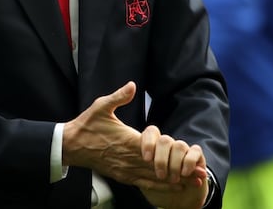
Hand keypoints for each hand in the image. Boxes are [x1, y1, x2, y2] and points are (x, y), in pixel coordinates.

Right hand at [62, 82, 184, 191]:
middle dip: (182, 172)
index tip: (193, 158)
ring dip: (174, 181)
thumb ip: (118, 96)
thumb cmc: (87, 125)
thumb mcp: (101, 106)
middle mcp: (129, 158)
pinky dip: (157, 187)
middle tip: (202, 175)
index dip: (176, 156)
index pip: (157, 151)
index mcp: (128, 141)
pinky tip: (170, 188)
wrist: (70, 145)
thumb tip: (133, 85)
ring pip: (153, 178)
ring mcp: (124, 169)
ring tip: (193, 184)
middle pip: (160, 168)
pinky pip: (142, 183)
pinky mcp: (120, 175)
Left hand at [138, 125, 208, 208]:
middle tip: (161, 175)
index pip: (151, 132)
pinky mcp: (197, 157)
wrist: (179, 202)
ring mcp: (183, 150)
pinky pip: (195, 151)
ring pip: (179, 145)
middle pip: (165, 140)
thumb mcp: (143, 180)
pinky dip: (190, 162)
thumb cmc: (158, 191)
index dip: (149, 142)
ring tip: (174, 179)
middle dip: (162, 159)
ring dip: (175, 164)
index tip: (146, 158)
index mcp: (155, 148)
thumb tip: (118, 161)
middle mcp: (169, 146)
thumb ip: (135, 169)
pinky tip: (185, 173)